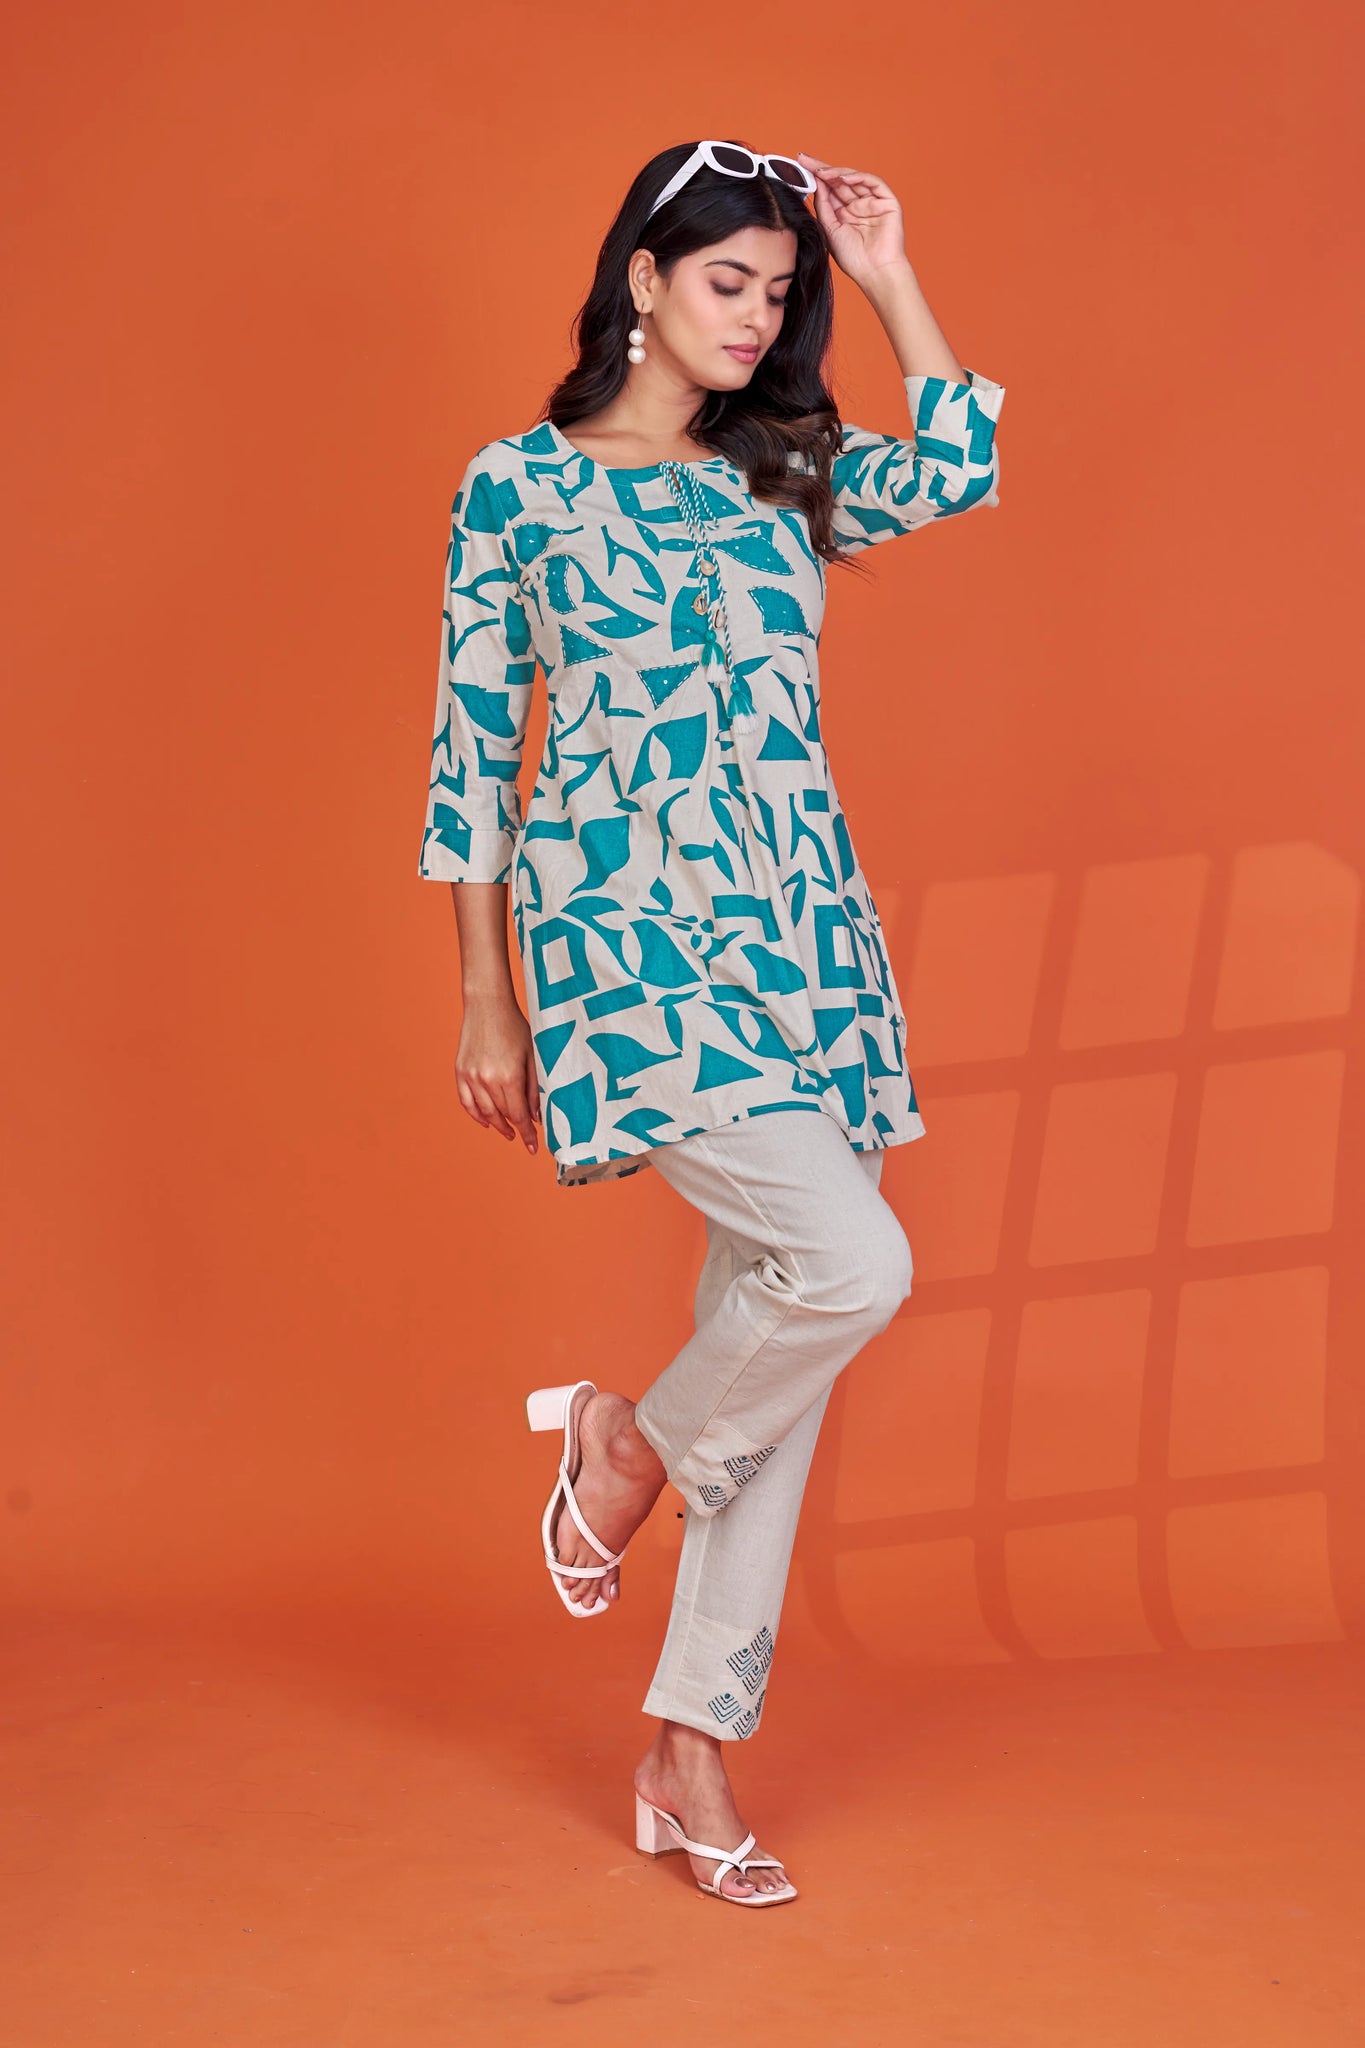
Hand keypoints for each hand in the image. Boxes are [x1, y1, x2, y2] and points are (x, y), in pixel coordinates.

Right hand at [455, 994, 540, 1154]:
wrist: (487, 1005)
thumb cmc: (515, 1027)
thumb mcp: (533, 1056)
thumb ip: (535, 1088)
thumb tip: (536, 1117)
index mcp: (510, 1076)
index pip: (519, 1115)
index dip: (527, 1133)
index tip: (533, 1147)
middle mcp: (488, 1080)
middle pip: (503, 1115)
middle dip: (514, 1129)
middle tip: (522, 1137)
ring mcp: (472, 1076)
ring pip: (484, 1112)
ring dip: (496, 1125)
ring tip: (506, 1130)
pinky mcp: (460, 1071)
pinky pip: (466, 1102)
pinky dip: (476, 1115)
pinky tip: (486, 1122)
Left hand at [797, 152, 909, 285]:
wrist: (874, 273)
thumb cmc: (854, 258)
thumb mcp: (830, 230)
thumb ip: (823, 206)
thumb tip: (816, 183)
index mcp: (844, 213)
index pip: (829, 189)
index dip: (816, 177)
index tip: (800, 165)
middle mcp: (858, 205)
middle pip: (839, 180)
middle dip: (822, 169)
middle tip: (805, 160)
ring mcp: (873, 202)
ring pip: (854, 179)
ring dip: (837, 173)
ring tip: (821, 172)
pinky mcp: (887, 202)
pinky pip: (873, 183)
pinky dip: (858, 178)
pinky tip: (844, 178)